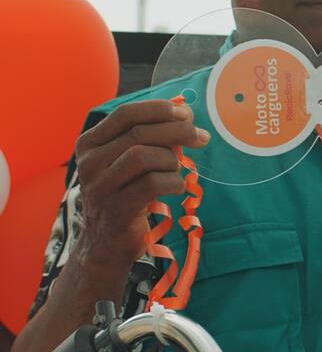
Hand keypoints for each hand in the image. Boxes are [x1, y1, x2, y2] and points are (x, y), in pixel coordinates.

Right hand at [74, 100, 209, 271]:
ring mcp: (100, 186)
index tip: (186, 114)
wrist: (107, 242)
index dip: (159, 109)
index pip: (125, 114)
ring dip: (172, 160)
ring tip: (176, 170)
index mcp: (90, 144)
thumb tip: (185, 114)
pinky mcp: (117, 208)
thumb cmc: (126, 194)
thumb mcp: (128, 161)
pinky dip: (173, 182)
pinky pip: (153, 183)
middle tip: (201, 138)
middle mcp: (90, 162)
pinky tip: (176, 187)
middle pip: (139, 133)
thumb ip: (149, 137)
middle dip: (178, 131)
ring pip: (144, 155)